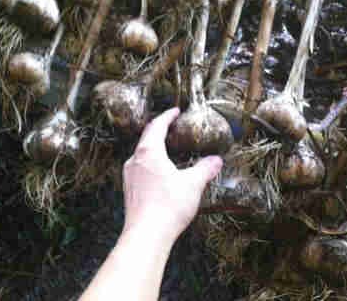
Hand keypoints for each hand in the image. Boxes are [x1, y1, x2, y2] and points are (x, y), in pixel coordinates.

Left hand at [122, 108, 222, 242]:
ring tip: (167, 148)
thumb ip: (205, 169)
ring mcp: (129, 176)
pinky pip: (139, 169)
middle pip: (146, 138)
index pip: (156, 126)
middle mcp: (135, 161)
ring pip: (141, 154)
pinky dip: (150, 163)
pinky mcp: (129, 190)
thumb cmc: (167, 206)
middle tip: (171, 126)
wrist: (146, 235)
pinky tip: (160, 173)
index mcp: (149, 152)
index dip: (167, 116)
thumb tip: (216, 160)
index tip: (175, 111)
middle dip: (159, 130)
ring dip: (153, 147)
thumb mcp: (193, 184)